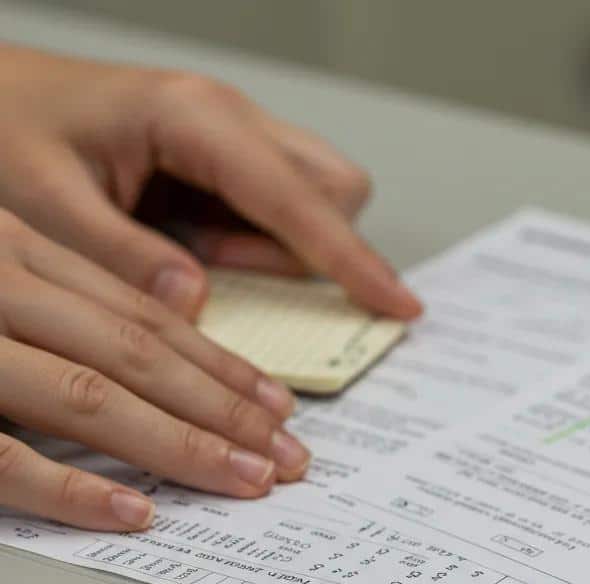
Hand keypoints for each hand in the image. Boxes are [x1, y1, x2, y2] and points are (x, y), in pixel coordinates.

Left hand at [0, 45, 420, 320]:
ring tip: (201, 258)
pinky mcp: (225, 159)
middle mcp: (228, 118)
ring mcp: (232, 136)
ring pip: (315, 199)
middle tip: (227, 272)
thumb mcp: (44, 202)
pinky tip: (198, 245)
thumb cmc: (3, 129)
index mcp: (194, 118)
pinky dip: (257, 245)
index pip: (301, 199)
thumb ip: (122, 256)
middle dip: (313, 250)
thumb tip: (197, 303)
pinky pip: (278, 210)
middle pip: (333, 191)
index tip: (398, 307)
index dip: (353, 260)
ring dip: (281, 249)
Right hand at [0, 212, 311, 530]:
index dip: (220, 366)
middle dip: (225, 409)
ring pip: (87, 397)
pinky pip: (3, 458)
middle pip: (134, 354)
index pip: (140, 315)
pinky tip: (137, 512)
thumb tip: (147, 358)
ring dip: (179, 445)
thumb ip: (53, 305)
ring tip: (249, 480)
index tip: (280, 407)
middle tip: (291, 457)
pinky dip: (71, 488)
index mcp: (13, 253)